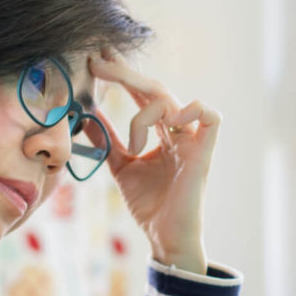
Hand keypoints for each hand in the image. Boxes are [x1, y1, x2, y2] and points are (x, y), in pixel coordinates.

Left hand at [88, 53, 220, 274]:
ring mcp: (192, 139)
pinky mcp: (204, 152)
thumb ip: (107, 141)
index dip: (122, 73)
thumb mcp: (121, 166)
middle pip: (153, 88)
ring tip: (133, 144)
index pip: (142, 93)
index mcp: (161, 132)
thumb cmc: (150, 204)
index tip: (97, 58)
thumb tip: (85, 116)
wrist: (165, 237)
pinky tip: (168, 122)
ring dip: (142, 116)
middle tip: (97, 62)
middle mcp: (178, 130)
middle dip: (124, 72)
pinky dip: (190, 110)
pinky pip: (210, 116)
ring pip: (170, 101)